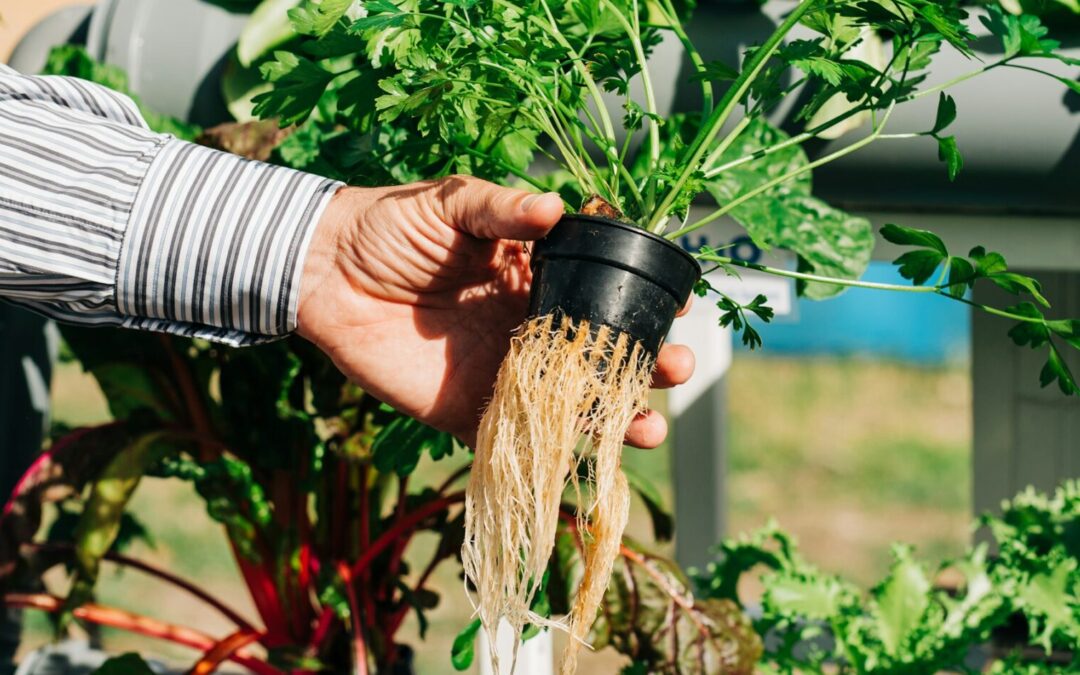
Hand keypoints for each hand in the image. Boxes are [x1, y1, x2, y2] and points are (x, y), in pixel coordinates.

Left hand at [296, 175, 694, 446]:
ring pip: (572, 404)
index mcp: (536, 276)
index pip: (604, 293)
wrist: (324, 272)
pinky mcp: (469, 412)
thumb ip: (501, 209)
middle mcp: (530, 328)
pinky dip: (553, 455)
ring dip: (615, 418)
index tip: (680, 307)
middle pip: (601, 355)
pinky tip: (587, 460)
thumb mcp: (451, 203)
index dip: (644, 302)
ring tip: (647, 426)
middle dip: (646, 365)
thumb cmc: (390, 225)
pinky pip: (518, 440)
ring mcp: (504, 373)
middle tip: (676, 368)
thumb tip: (556, 207)